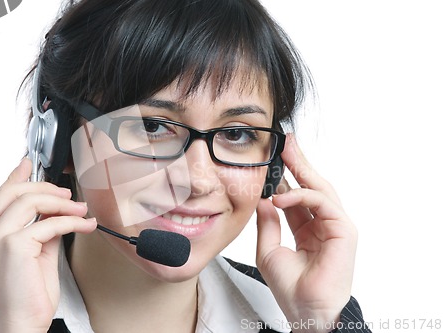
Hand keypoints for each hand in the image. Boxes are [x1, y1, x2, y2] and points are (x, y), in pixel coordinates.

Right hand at [0, 159, 96, 332]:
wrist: (22, 324)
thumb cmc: (26, 296)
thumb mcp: (35, 254)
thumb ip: (42, 229)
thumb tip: (57, 211)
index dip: (15, 176)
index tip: (28, 164)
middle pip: (13, 192)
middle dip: (45, 187)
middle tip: (67, 194)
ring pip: (30, 202)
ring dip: (62, 203)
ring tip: (80, 209)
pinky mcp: (14, 246)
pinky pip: (49, 223)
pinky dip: (72, 221)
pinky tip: (85, 225)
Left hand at [256, 134, 356, 332]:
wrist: (304, 311)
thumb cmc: (290, 288)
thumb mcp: (268, 249)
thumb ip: (267, 223)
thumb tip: (263, 200)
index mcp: (308, 228)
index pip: (297, 195)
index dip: (286, 175)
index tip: (274, 157)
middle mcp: (323, 224)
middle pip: (312, 185)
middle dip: (298, 163)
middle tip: (285, 142)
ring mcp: (336, 226)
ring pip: (321, 188)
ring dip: (303, 168)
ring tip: (287, 151)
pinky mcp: (344, 230)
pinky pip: (323, 203)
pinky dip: (302, 195)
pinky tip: (281, 196)